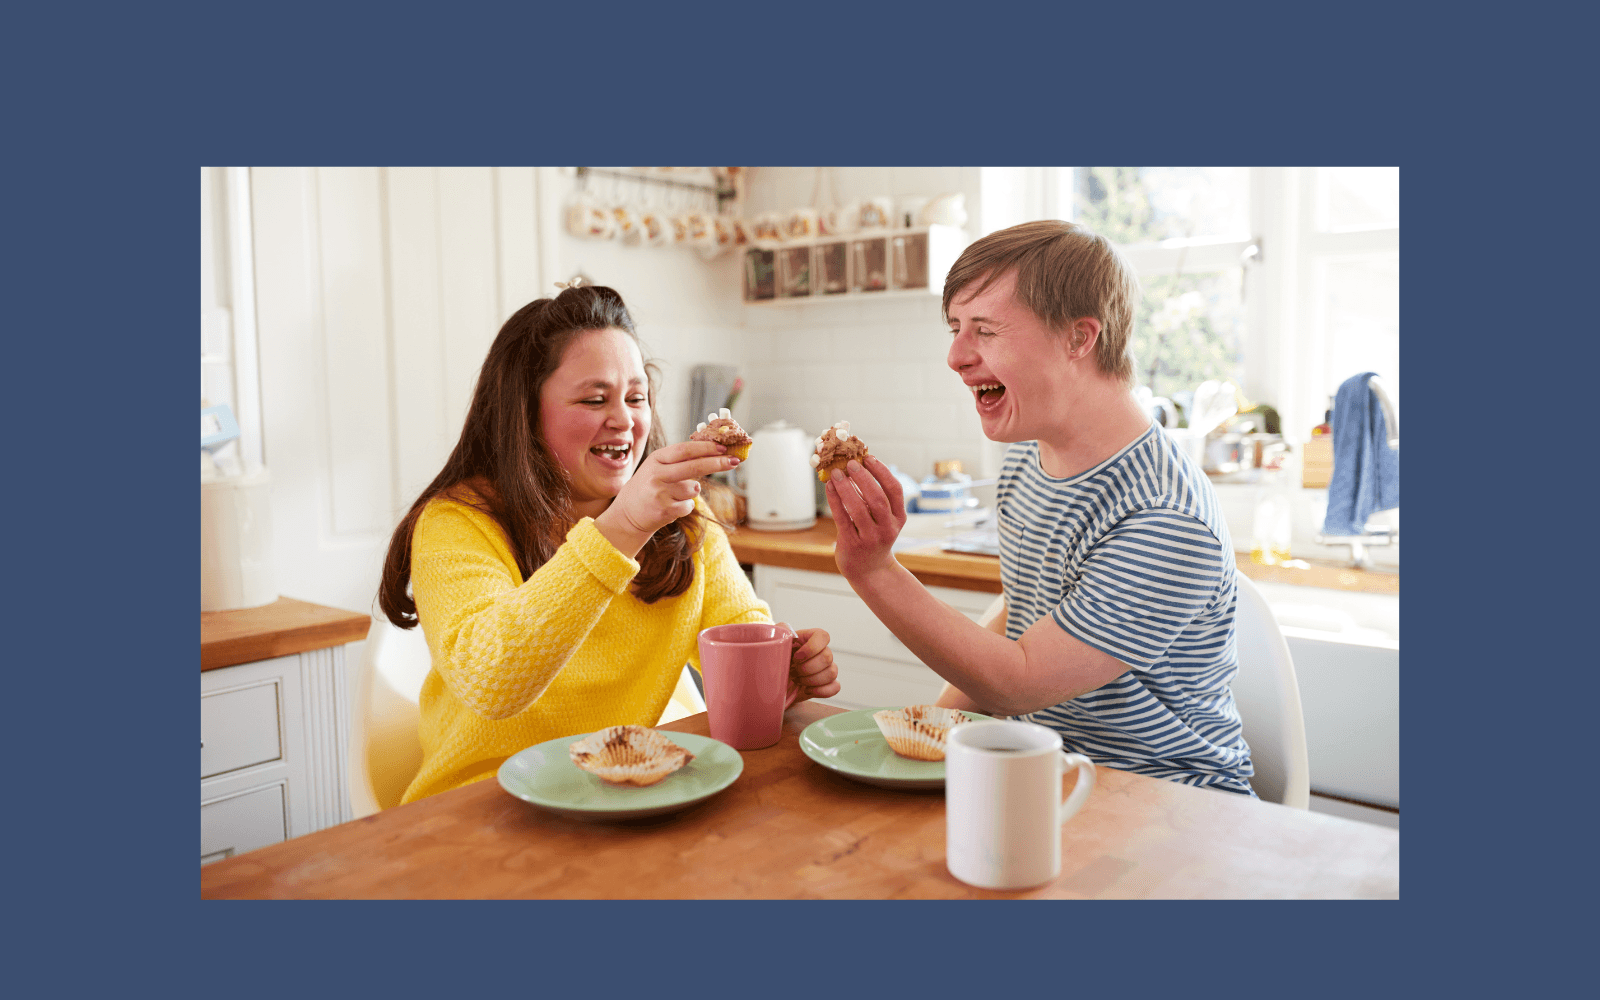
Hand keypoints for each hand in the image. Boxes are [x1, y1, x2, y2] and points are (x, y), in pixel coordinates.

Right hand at [595, 441, 739, 556]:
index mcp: (656, 458)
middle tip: (734, 460)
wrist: (627, 514)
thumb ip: (680, 460)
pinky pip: (689, 506)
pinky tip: (671, 506)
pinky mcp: (664, 510)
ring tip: (674, 494)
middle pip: (694, 466)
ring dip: (691, 491)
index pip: (686, 449)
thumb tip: (714, 451)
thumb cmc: (648, 487)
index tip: (724, 447)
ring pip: (693, 488)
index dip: (707, 447)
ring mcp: (660, 492)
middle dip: (718, 463)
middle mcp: (657, 474)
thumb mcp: (658, 467)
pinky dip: (685, 506)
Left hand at [779, 623, 838, 703]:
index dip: (811, 648)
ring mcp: (827, 668)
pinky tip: (807, 689)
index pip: (823, 636)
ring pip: (831, 673)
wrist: (775, 679)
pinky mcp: (827, 684)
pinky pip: (835, 687)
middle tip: (792, 671)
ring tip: (797, 680)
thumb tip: (785, 627)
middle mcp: (822, 651)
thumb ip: (779, 631)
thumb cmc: (775, 658)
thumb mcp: (774, 642)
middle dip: (807, 668)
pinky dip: (820, 690)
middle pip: (827, 657)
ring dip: (811, 680)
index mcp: (810, 638)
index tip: (796, 657)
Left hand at [824, 456, 906, 581]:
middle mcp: (888, 528)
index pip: (895, 490)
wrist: (869, 570)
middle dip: (864, 478)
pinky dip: (835, 500)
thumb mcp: (883, 519)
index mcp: (898, 518)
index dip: (882, 472)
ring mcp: (870, 538)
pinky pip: (842, 518)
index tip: (869, 458)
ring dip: (846, 487)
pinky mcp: (852, 544)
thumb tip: (857, 466)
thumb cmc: (874, 537)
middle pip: (878, 498)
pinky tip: (829, 487)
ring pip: (859, 508)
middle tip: (850, 463)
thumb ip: (875, 497)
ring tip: (836, 473)